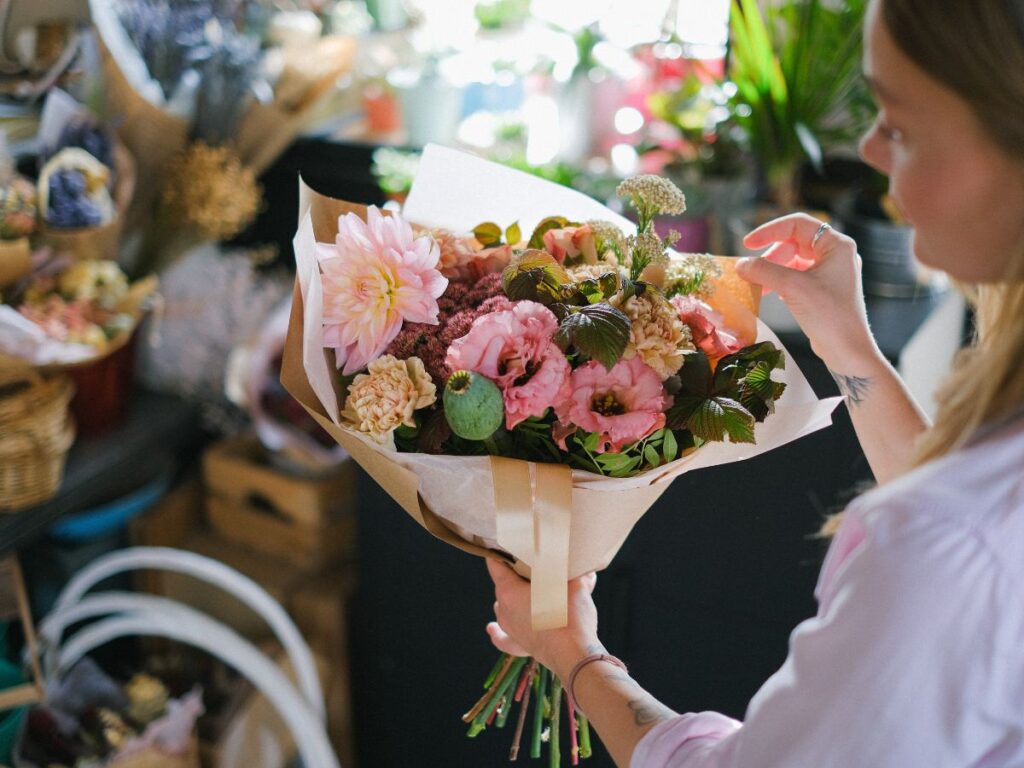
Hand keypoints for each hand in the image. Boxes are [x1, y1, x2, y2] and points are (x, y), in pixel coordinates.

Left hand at [486, 559, 600, 679]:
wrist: (575, 655)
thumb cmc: (570, 615)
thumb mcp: (575, 584)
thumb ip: (576, 572)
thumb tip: (584, 568)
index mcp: (509, 591)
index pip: (496, 564)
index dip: (501, 551)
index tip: (507, 542)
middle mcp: (504, 610)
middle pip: (503, 585)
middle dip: (518, 575)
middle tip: (536, 567)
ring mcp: (511, 629)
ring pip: (504, 608)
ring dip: (514, 599)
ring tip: (530, 591)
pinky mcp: (520, 646)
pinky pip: (504, 638)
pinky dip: (498, 633)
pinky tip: (492, 629)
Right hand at [736, 213, 881, 371]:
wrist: (848, 350)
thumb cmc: (828, 314)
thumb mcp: (792, 288)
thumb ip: (764, 271)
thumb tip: (740, 264)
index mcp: (836, 245)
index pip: (798, 224)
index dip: (770, 230)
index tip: (747, 243)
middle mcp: (835, 255)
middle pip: (794, 242)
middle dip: (770, 255)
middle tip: (751, 269)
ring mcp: (830, 273)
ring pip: (793, 260)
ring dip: (772, 269)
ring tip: (756, 283)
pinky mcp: (823, 290)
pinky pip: (796, 276)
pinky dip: (779, 281)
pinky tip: (768, 292)